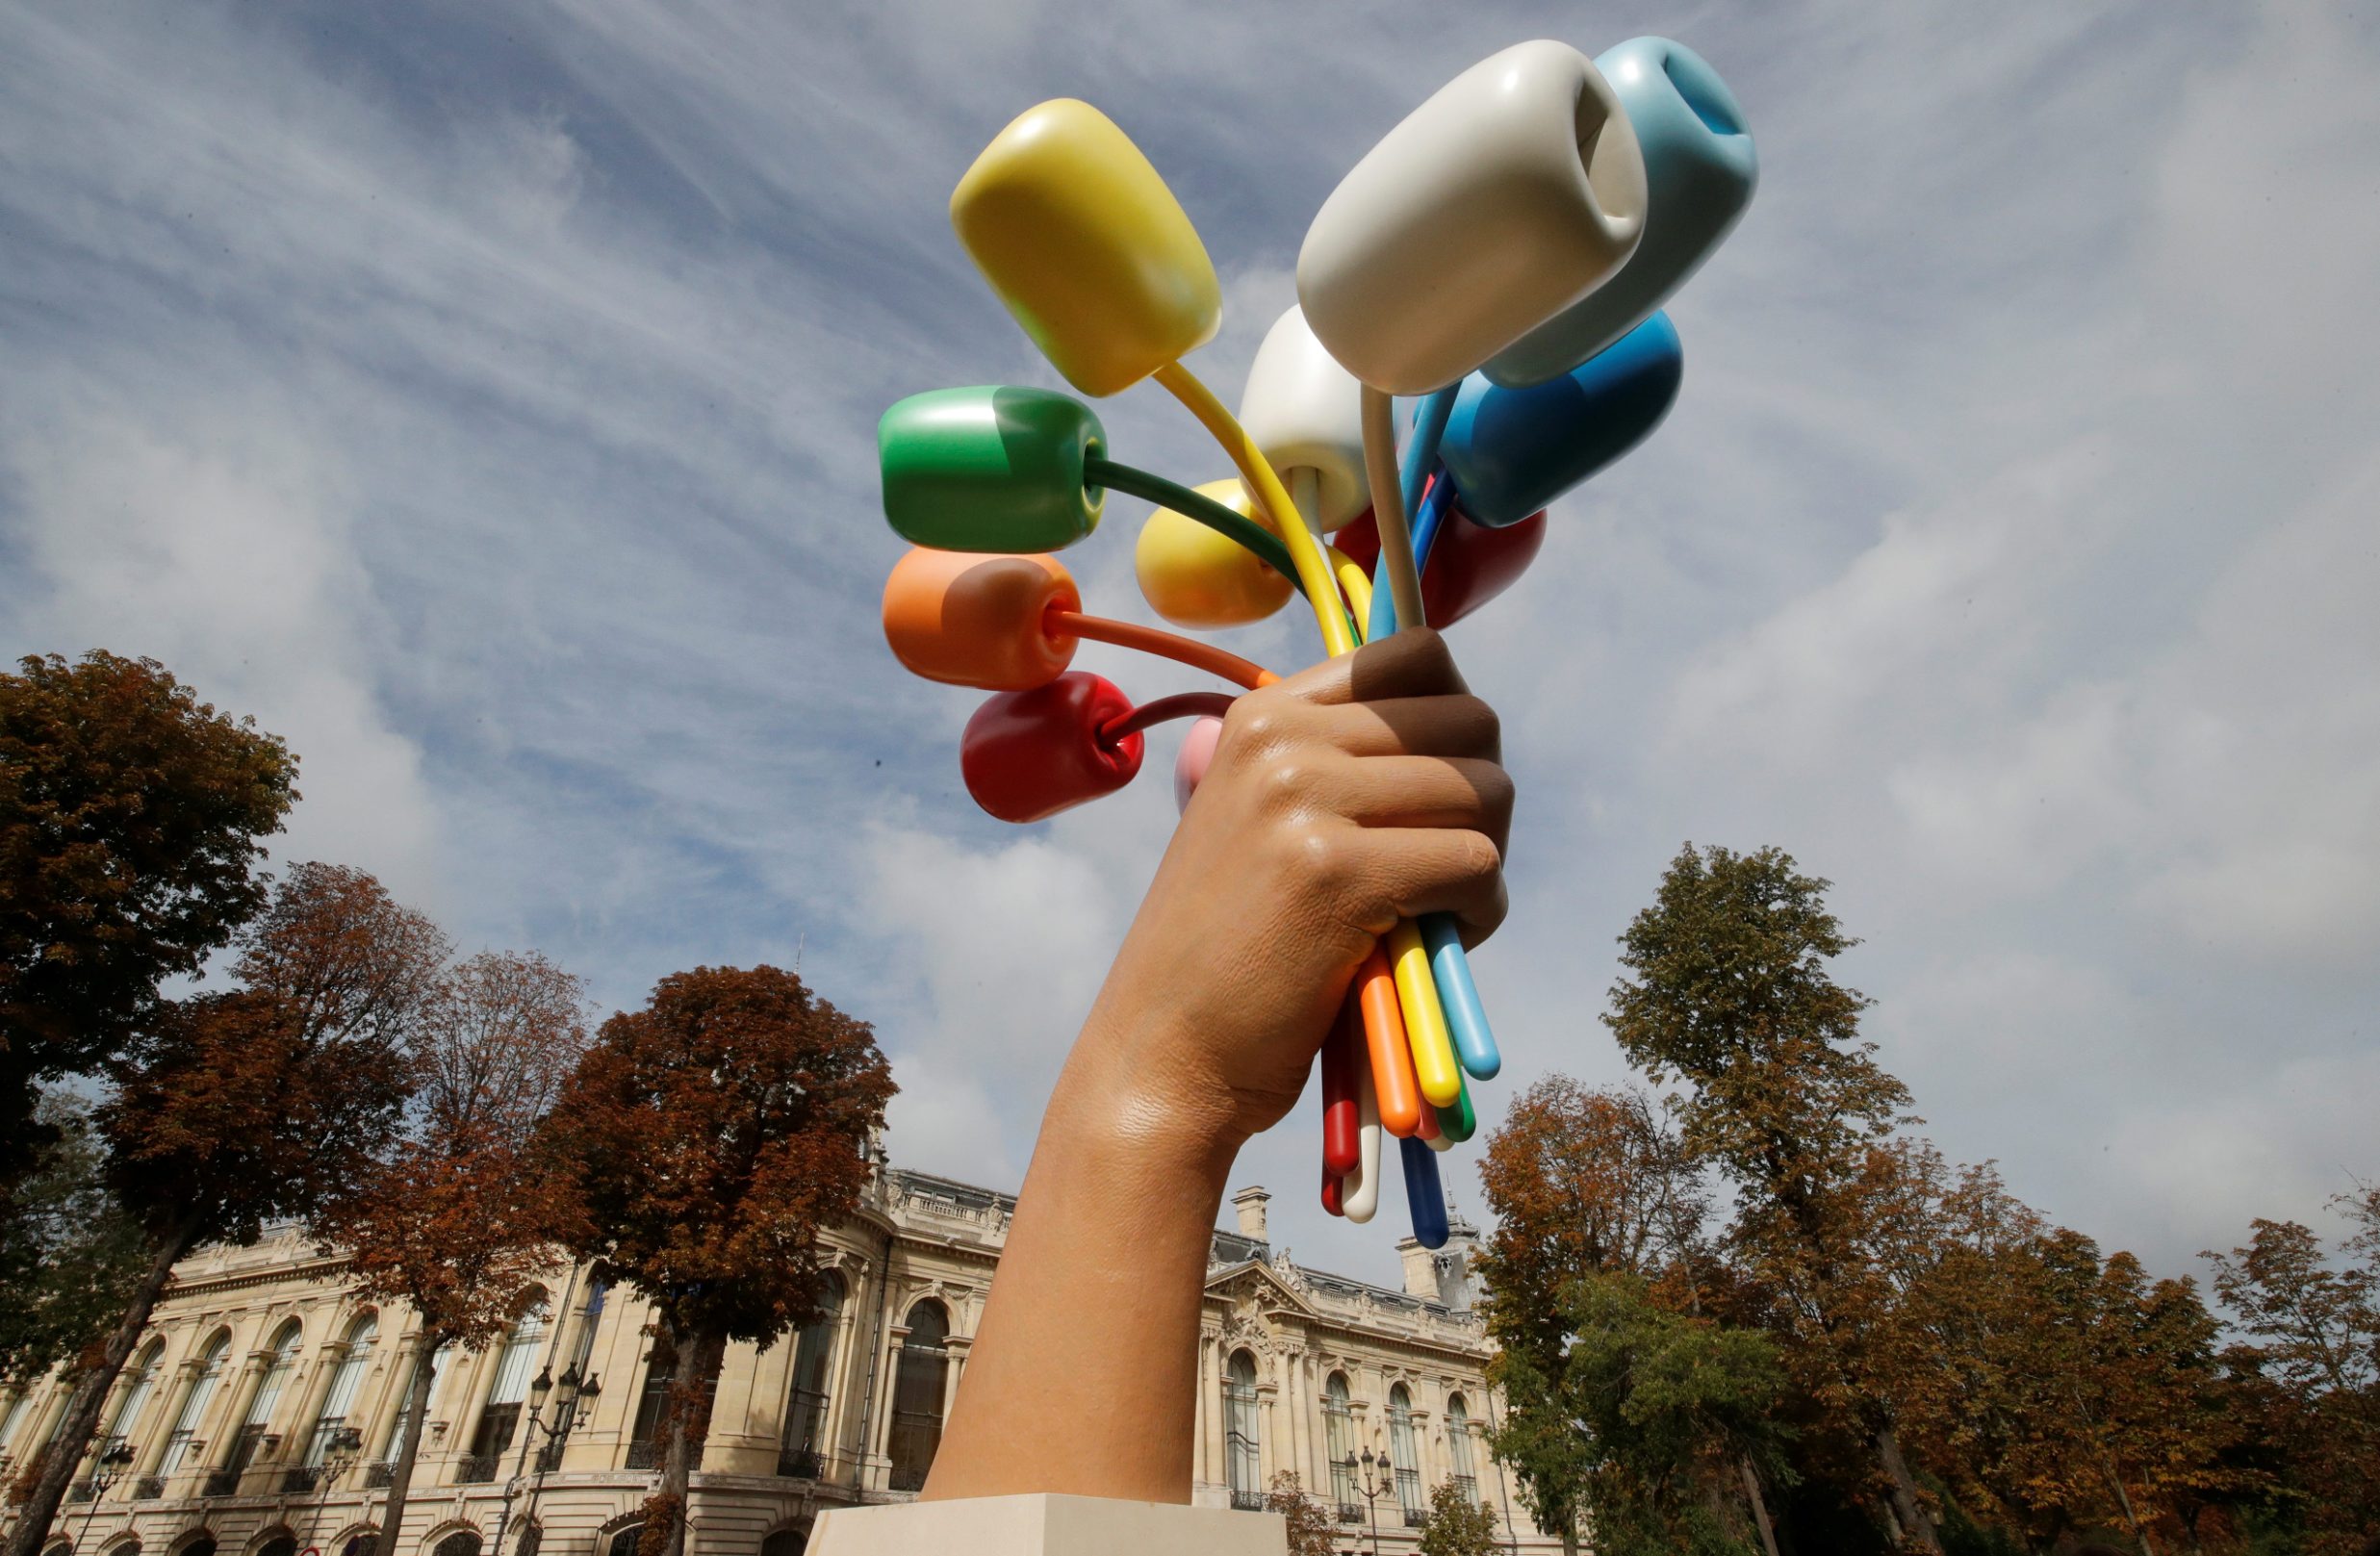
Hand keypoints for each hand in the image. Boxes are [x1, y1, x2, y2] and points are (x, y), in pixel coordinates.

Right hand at [1086, 625, 1511, 1154]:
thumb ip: (1337, 766)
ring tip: (1432, 911)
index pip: (1415, 652)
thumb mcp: (1261, 823)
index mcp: (1261, 716)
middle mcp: (1280, 739)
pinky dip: (1479, 912)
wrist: (1163, 1053)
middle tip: (1442, 868)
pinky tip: (1431, 945)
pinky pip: (1476, 863)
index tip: (1433, 790)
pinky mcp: (1339, 874)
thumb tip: (1469, 722)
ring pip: (1484, 791)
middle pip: (1470, 722)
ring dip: (1483, 859)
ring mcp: (1304, 799)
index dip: (1455, 721)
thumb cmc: (1228, 953)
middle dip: (1481, 800)